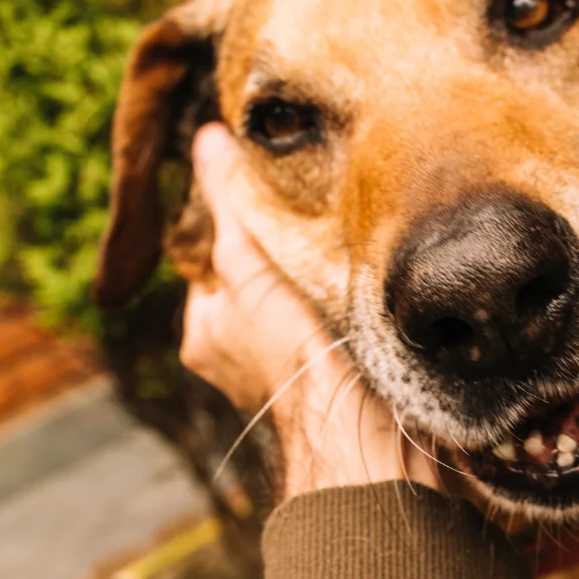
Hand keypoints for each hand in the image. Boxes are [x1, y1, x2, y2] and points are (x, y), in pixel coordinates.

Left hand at [181, 123, 438, 499]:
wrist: (366, 440)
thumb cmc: (297, 364)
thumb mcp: (249, 274)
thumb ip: (229, 208)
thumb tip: (207, 139)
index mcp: (207, 336)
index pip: (214, 257)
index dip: (236, 218)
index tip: (265, 179)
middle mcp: (242, 355)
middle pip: (257, 276)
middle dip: (281, 242)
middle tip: (309, 196)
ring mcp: (293, 366)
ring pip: (298, 296)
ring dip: (319, 264)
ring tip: (344, 223)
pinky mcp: (339, 371)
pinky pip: (336, 315)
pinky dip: (349, 289)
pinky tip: (370, 263)